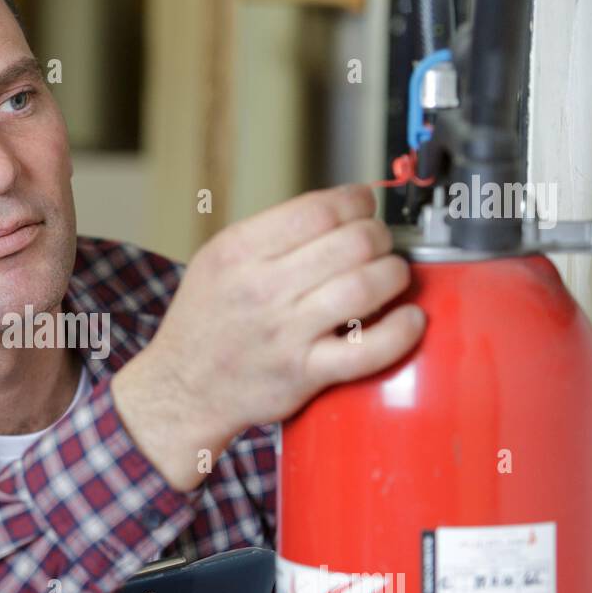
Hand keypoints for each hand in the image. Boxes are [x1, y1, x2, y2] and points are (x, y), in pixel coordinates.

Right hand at [112, 184, 424, 489]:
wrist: (181, 390)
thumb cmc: (205, 324)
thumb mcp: (217, 262)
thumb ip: (270, 236)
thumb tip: (339, 211)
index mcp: (238, 252)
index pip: (319, 209)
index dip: (357, 202)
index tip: (365, 207)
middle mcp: (261, 288)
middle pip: (352, 241)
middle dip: (380, 237)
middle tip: (380, 246)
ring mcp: (285, 333)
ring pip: (366, 286)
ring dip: (394, 275)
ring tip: (392, 277)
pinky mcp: (304, 373)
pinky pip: (369, 349)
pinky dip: (401, 331)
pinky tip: (410, 319)